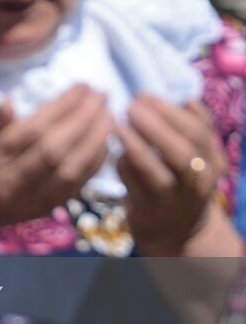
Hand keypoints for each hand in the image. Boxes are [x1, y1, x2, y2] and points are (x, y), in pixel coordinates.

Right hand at [0, 86, 113, 247]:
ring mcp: (28, 201)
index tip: (81, 87)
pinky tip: (104, 142)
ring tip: (110, 114)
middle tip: (102, 94)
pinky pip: (75, 186)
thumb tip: (10, 102)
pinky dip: (94, 164)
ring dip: (95, 141)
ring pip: (70, 171)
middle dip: (84, 120)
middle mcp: (9, 184)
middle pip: (55, 151)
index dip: (60, 108)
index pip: (30, 132)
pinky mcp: (42, 210)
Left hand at [118, 95, 228, 255]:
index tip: (143, 95)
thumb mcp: (197, 155)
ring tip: (117, 125)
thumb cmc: (182, 178)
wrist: (176, 227)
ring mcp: (173, 198)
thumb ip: (194, 128)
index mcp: (212, 162)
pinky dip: (123, 166)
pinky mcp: (149, 209)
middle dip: (155, 126)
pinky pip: (133, 185)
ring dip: (135, 146)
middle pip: (182, 153)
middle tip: (130, 107)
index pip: (198, 132)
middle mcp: (198, 182)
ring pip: (157, 173)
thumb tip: (187, 100)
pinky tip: (111, 150)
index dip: (169, 111)